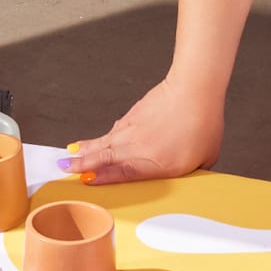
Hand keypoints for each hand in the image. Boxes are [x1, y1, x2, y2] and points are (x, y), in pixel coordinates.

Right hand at [65, 77, 222, 184]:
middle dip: (84, 165)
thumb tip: (193, 172)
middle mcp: (138, 148)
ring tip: (70, 157)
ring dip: (87, 150)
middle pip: (106, 158)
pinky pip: (116, 128)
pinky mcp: (136, 112)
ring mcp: (135, 129)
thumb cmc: (204, 123)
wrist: (195, 88)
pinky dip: (104, 135)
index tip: (86, 182)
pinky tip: (98, 139)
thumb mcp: (206, 156)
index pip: (123, 175)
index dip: (104, 179)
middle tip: (64, 169)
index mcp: (153, 165)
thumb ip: (195, 169)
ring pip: (106, 142)